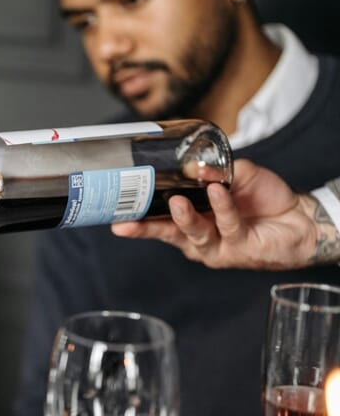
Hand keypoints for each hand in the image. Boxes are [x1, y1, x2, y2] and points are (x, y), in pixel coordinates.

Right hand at [111, 160, 328, 269]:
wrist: (300, 219)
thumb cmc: (262, 200)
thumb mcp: (235, 177)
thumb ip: (216, 172)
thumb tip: (196, 167)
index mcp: (191, 223)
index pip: (158, 222)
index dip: (137, 221)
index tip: (116, 218)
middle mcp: (199, 239)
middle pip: (167, 235)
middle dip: (145, 228)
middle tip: (128, 220)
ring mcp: (217, 247)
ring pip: (194, 234)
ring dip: (185, 218)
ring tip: (178, 202)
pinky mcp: (238, 248)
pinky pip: (227, 225)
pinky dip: (221, 207)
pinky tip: (217, 193)